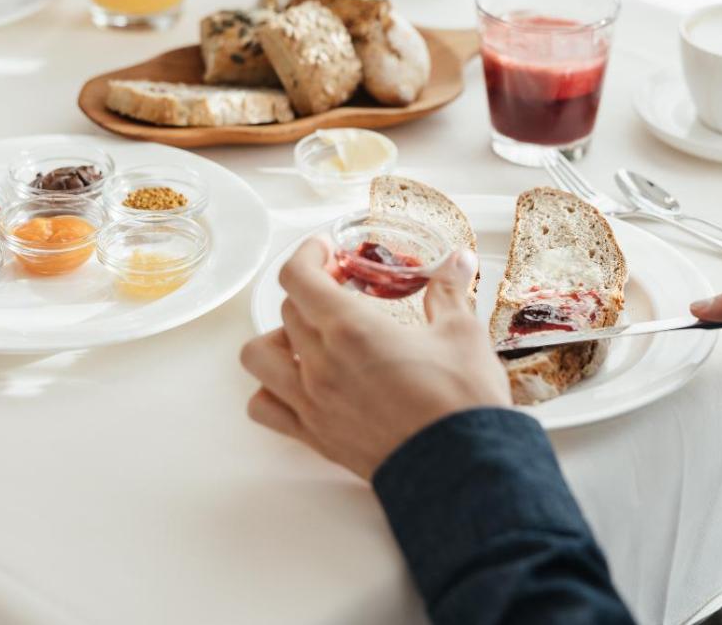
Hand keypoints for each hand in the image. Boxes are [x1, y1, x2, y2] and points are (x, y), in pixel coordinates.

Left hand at [239, 238, 510, 479]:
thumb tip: (459, 260)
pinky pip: (265, 408)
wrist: (462, 470)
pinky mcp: (315, 437)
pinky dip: (271, 390)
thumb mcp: (462, 334)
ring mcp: (312, 403)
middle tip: (339, 290)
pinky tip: (301, 384)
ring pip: (258, 357)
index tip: (326, 251)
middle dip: (311, 292)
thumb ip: (450, 291)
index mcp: (352, 329)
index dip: (308, 255)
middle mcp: (321, 364)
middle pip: (287, 310)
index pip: (299, 277)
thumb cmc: (462, 402)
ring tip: (310, 338)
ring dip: (278, 338)